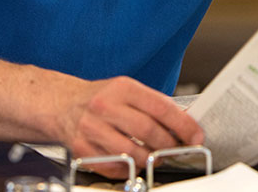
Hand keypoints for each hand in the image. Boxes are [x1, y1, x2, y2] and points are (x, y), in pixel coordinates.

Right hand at [58, 76, 202, 178]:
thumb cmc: (100, 98)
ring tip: (156, 156)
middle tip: (177, 149)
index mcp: (122, 88)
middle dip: (169, 145)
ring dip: (150, 159)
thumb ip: (154, 104)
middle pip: (147, 131)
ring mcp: (91, 129)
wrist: (62, 104)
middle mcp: (105, 106)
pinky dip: (129, 169)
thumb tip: (185, 123)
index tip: (196, 135)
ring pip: (132, 153)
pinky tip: (133, 161)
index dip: (183, 124)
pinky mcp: (81, 149)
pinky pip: (114, 167)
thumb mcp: (127, 90)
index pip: (160, 107)